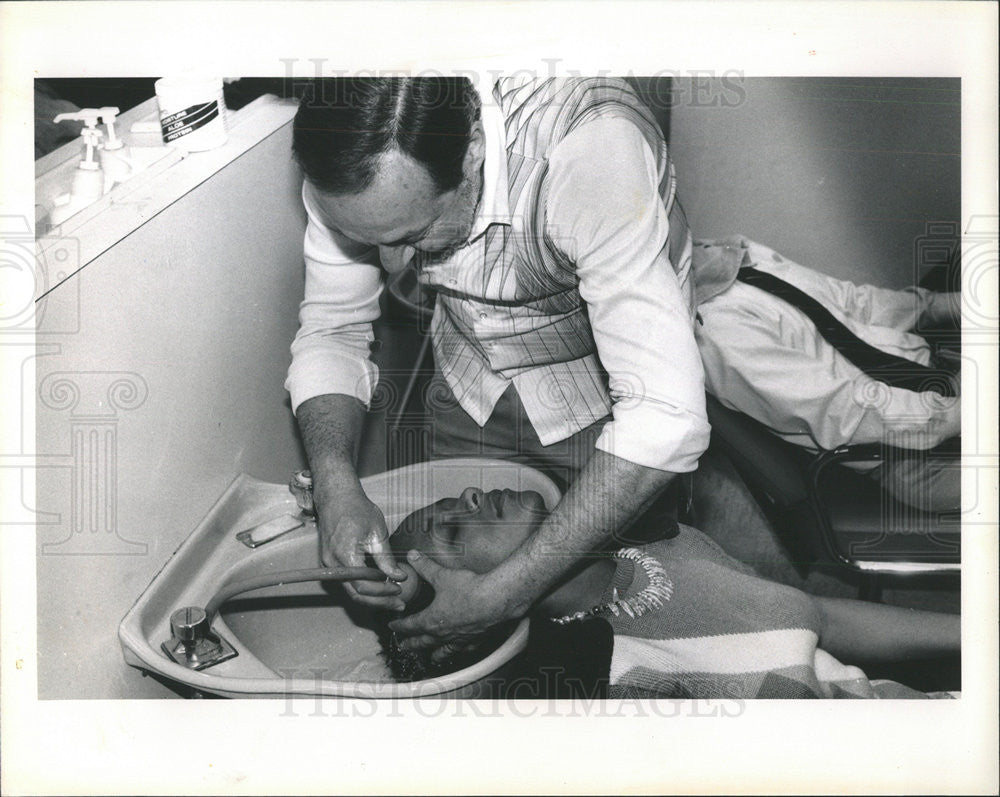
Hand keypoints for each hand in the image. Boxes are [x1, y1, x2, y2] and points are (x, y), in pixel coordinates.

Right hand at [315, 480, 407, 608]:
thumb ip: (386, 559)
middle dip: (379, 601)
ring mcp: (327, 565)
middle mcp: (332, 564)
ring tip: (392, 597)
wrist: (336, 497)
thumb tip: (399, 577)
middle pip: (356, 594)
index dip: (383, 593)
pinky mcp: (329, 564)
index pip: (363, 586)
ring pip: (350, 590)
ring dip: (371, 597)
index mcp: (344, 555)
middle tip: (399, 603)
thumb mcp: (377, 533)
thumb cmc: (356, 510)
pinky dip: (362, 587)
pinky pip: (346, 582)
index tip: (399, 590)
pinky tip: (378, 586)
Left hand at [388, 550, 523, 660]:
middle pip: (423, 643)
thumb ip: (425, 566)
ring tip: (432, 658)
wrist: (495, 600)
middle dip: (411, 644)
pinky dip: (460, 651)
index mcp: (431, 620)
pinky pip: (465, 650)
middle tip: (404, 646)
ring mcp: (460, 639)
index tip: (393, 626)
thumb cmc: (469, 589)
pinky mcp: (476, 639)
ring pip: (443, 651)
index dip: (399, 625)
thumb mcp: (442, 575)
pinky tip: (462, 650)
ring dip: (435, 654)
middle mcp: (443, 633)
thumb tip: (413, 556)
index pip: (410, 625)